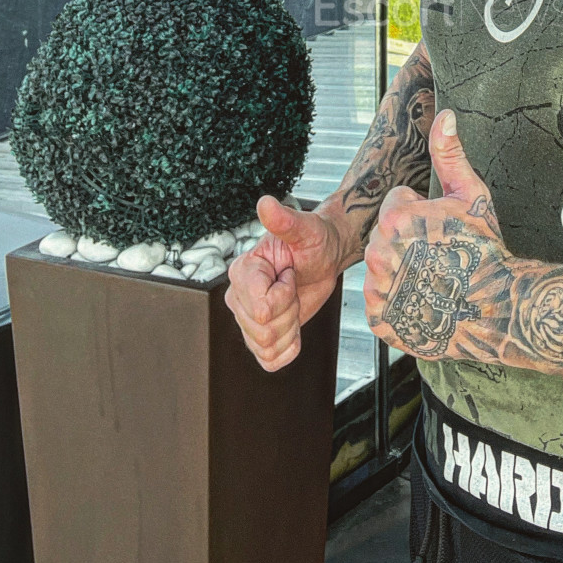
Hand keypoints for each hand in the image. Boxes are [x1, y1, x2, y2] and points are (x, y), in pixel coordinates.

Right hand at [225, 194, 344, 371]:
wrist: (325, 256)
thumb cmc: (314, 239)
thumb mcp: (304, 228)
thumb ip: (283, 220)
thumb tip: (266, 203)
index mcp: (242, 270)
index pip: (261, 307)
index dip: (285, 294)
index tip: (290, 273)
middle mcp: (238, 296)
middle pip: (264, 329)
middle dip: (290, 312)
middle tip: (294, 287)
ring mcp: (246, 318)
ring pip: (267, 346)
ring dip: (291, 329)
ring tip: (293, 301)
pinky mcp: (259, 336)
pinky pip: (269, 360)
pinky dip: (288, 349)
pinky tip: (294, 325)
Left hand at [363, 110, 511, 360]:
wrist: (494, 310)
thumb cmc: (485, 251)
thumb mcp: (470, 194)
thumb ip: (449, 153)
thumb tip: (444, 117)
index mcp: (396, 218)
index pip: (396, 205)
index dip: (421, 214)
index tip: (441, 230)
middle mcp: (379, 252)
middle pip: (384, 236)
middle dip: (407, 241)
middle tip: (439, 255)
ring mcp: (378, 288)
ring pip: (381, 268)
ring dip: (400, 270)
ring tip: (433, 278)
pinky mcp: (379, 318)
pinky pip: (380, 301)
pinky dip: (397, 302)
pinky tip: (423, 300)